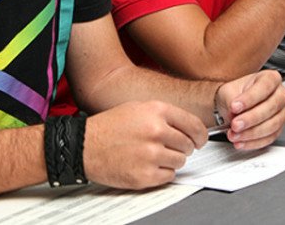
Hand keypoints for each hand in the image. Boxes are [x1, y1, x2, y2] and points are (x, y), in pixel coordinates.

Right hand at [83, 101, 206, 189]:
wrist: (85, 145)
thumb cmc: (110, 125)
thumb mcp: (139, 107)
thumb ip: (165, 115)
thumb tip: (189, 127)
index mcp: (157, 111)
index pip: (194, 125)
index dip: (199, 135)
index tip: (199, 139)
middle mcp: (156, 131)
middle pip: (188, 145)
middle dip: (182, 147)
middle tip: (168, 146)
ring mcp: (151, 154)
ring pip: (180, 161)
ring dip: (171, 160)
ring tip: (153, 154)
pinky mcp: (145, 175)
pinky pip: (168, 176)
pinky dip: (162, 173)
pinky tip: (147, 164)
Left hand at [215, 70, 284, 150]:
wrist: (233, 106)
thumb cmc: (235, 94)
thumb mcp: (229, 91)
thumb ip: (232, 100)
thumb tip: (234, 114)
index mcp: (271, 78)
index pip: (264, 87)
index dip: (250, 98)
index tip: (234, 106)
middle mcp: (280, 94)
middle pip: (271, 107)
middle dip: (251, 118)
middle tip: (235, 124)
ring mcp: (282, 113)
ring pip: (272, 125)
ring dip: (251, 133)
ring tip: (235, 134)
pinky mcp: (278, 129)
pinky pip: (269, 138)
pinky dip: (253, 142)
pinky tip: (241, 142)